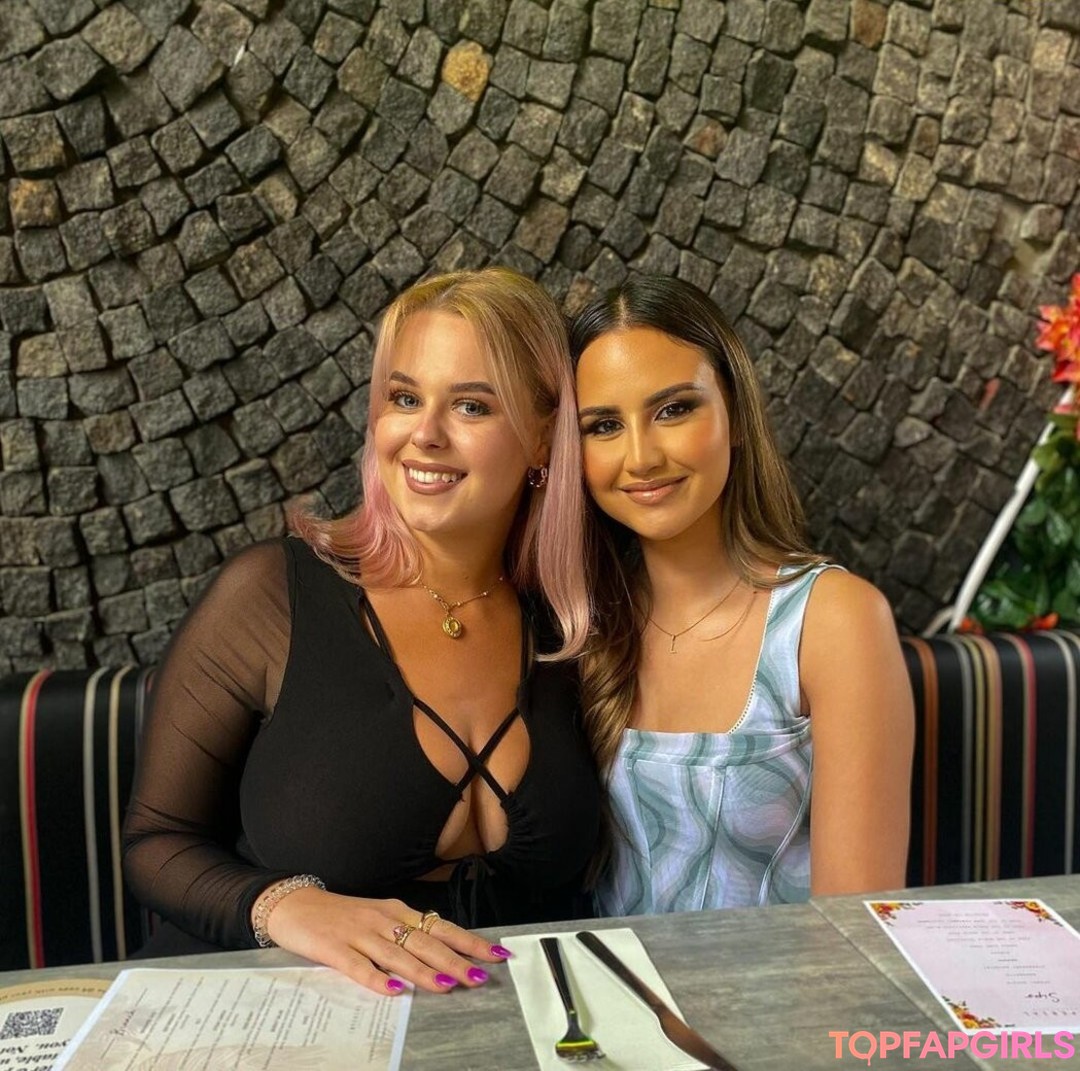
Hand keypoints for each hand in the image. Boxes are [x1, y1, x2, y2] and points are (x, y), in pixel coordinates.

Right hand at [264, 888, 509, 994]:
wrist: (296, 904)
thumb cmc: (342, 915)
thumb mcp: (380, 918)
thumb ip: (407, 933)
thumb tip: (443, 950)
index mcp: (398, 912)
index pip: (441, 928)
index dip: (469, 941)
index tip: (496, 954)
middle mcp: (384, 920)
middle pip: (425, 942)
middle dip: (455, 960)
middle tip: (480, 977)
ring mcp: (359, 934)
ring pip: (397, 955)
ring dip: (424, 971)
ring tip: (447, 984)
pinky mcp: (335, 949)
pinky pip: (358, 967)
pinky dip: (376, 979)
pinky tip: (393, 991)